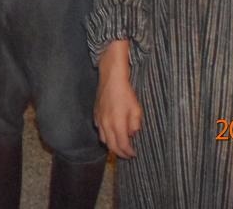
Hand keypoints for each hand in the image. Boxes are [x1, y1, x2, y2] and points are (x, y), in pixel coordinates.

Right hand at [95, 40, 142, 158]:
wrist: (111, 78)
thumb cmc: (126, 92)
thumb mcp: (136, 109)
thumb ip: (135, 125)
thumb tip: (132, 134)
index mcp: (117, 124)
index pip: (122, 145)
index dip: (128, 152)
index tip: (134, 154)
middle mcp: (106, 124)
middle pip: (111, 146)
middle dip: (120, 153)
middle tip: (127, 155)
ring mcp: (99, 119)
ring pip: (103, 140)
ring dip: (112, 145)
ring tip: (120, 146)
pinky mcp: (95, 114)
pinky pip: (99, 130)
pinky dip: (105, 135)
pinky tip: (111, 132)